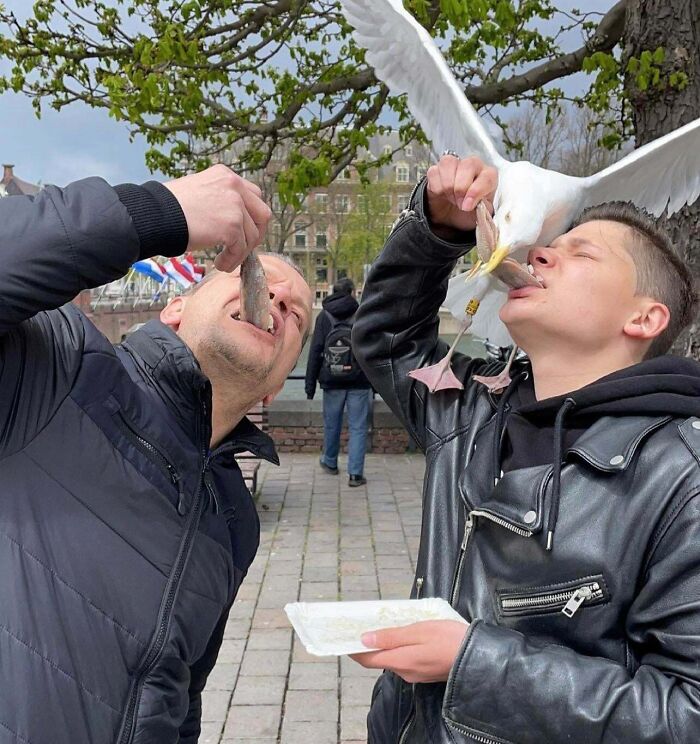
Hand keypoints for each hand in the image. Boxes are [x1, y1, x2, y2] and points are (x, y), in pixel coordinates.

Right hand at [164, 165, 271, 270]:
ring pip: (252, 236)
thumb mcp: (199, 192)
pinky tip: (220, 264)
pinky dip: (232, 260)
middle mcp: (234, 186)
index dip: (251, 216)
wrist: (155, 215)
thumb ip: (219, 199)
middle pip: (262, 214)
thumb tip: (233, 220)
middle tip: (242, 248)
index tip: (244, 230)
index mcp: (226, 176)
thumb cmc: (169, 208)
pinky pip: (240, 249)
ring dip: (241, 252)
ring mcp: (235, 206)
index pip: (254, 195)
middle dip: (256, 233)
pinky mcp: (231, 226)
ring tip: (225, 261)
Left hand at [349, 620, 468, 683]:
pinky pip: (406, 659)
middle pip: (380, 659)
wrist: (478, 656)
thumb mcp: (417, 631)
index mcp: (400, 661)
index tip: (342, 638)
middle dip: (368, 645)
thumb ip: (390, 636)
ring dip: (385, 645)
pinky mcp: (427, 671)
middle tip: (361, 625)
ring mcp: (417, 674)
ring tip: (380, 625)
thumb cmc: (448, 639)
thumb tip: (364, 639)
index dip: (353, 650)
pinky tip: (402, 635)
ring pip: (394, 658)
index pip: (367, 659)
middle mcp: (405, 672)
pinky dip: (399, 648)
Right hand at [425, 156, 497, 235]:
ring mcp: (454, 164)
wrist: (451, 216)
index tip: (467, 206)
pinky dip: (436, 187)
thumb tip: (469, 204)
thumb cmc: (469, 213)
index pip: (487, 176)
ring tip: (451, 198)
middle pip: (468, 165)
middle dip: (461, 188)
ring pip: (449, 163)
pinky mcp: (436, 169)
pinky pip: (433, 171)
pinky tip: (441, 194)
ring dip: (448, 186)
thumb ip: (481, 210)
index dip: (476, 191)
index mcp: (489, 176)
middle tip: (459, 204)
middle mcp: (473, 165)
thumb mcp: (480, 216)